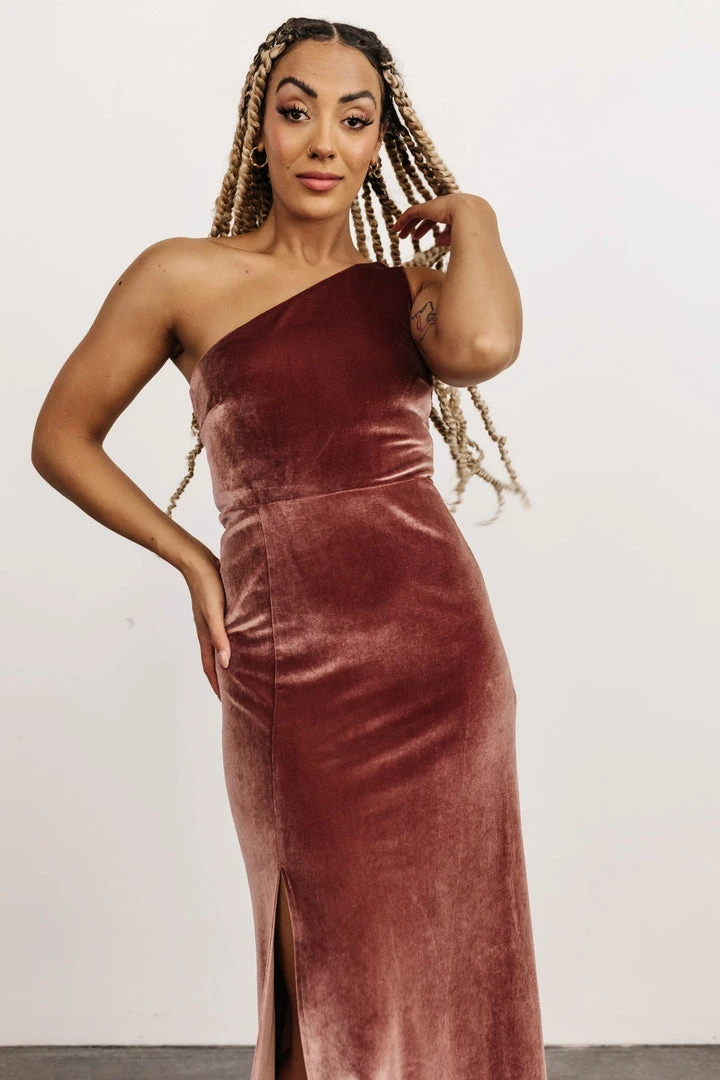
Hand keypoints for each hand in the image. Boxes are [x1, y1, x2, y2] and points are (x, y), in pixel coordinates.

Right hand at [181, 551, 230, 700]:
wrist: (198, 561)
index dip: (218, 686)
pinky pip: (228, 631)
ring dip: (231, 658)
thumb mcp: (215, 614)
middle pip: (217, 660)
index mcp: (206, 636)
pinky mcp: (221, 609)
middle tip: (238, 690)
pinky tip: (247, 638)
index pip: (211, 668)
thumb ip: (221, 637)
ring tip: (244, 669)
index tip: (226, 702)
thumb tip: (227, 664)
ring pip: (223, 646)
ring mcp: (214, 620)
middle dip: (225, 677)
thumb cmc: (207, 586)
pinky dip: (235, 640)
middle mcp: (209, 631)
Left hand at [391, 193, 485, 246]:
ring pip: (418, 214)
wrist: (474, 218)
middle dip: (421, 227)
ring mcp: (436, 205)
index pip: (443, 219)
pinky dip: (403, 221)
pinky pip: (411, 213)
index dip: (437, 229)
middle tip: (413, 237)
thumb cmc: (475, 232)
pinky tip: (396, 229)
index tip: (433, 240)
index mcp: (456, 212)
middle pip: (429, 216)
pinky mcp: (427, 208)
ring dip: (409, 225)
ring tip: (401, 236)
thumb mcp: (462, 237)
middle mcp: (446, 206)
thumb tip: (436, 241)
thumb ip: (449, 238)